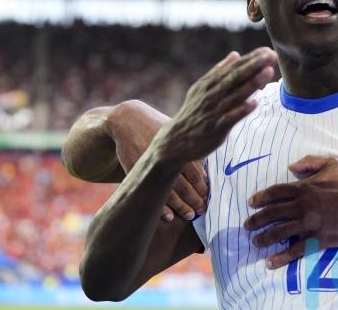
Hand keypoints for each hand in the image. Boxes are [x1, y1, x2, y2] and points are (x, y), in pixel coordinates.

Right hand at [107, 100, 209, 220]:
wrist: (129, 121)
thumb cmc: (158, 128)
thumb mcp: (176, 133)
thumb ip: (192, 150)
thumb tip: (208, 172)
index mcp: (179, 149)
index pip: (196, 174)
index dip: (203, 189)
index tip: (208, 199)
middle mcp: (166, 159)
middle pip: (185, 186)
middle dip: (195, 201)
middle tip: (202, 210)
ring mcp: (150, 166)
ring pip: (169, 193)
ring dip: (181, 207)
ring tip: (190, 215)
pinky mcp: (136, 172)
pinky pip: (150, 193)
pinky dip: (160, 207)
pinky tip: (169, 217)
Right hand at [156, 47, 276, 164]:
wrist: (175, 141)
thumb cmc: (193, 112)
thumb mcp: (201, 88)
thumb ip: (219, 71)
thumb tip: (235, 54)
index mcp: (210, 83)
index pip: (233, 67)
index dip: (250, 58)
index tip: (267, 50)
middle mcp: (212, 94)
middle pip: (235, 77)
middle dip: (254, 65)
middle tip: (271, 55)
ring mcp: (214, 111)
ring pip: (236, 95)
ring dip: (253, 83)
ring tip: (268, 72)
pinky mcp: (216, 128)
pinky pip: (231, 117)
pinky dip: (242, 110)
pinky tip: (255, 103)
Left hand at [243, 155, 337, 268]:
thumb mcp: (332, 163)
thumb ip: (310, 162)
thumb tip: (290, 166)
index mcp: (304, 187)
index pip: (276, 192)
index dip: (261, 197)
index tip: (251, 202)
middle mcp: (302, 206)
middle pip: (272, 213)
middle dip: (257, 220)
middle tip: (247, 225)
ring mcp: (308, 224)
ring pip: (279, 232)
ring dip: (264, 238)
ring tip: (255, 242)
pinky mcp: (316, 240)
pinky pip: (295, 250)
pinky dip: (281, 257)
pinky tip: (270, 262)